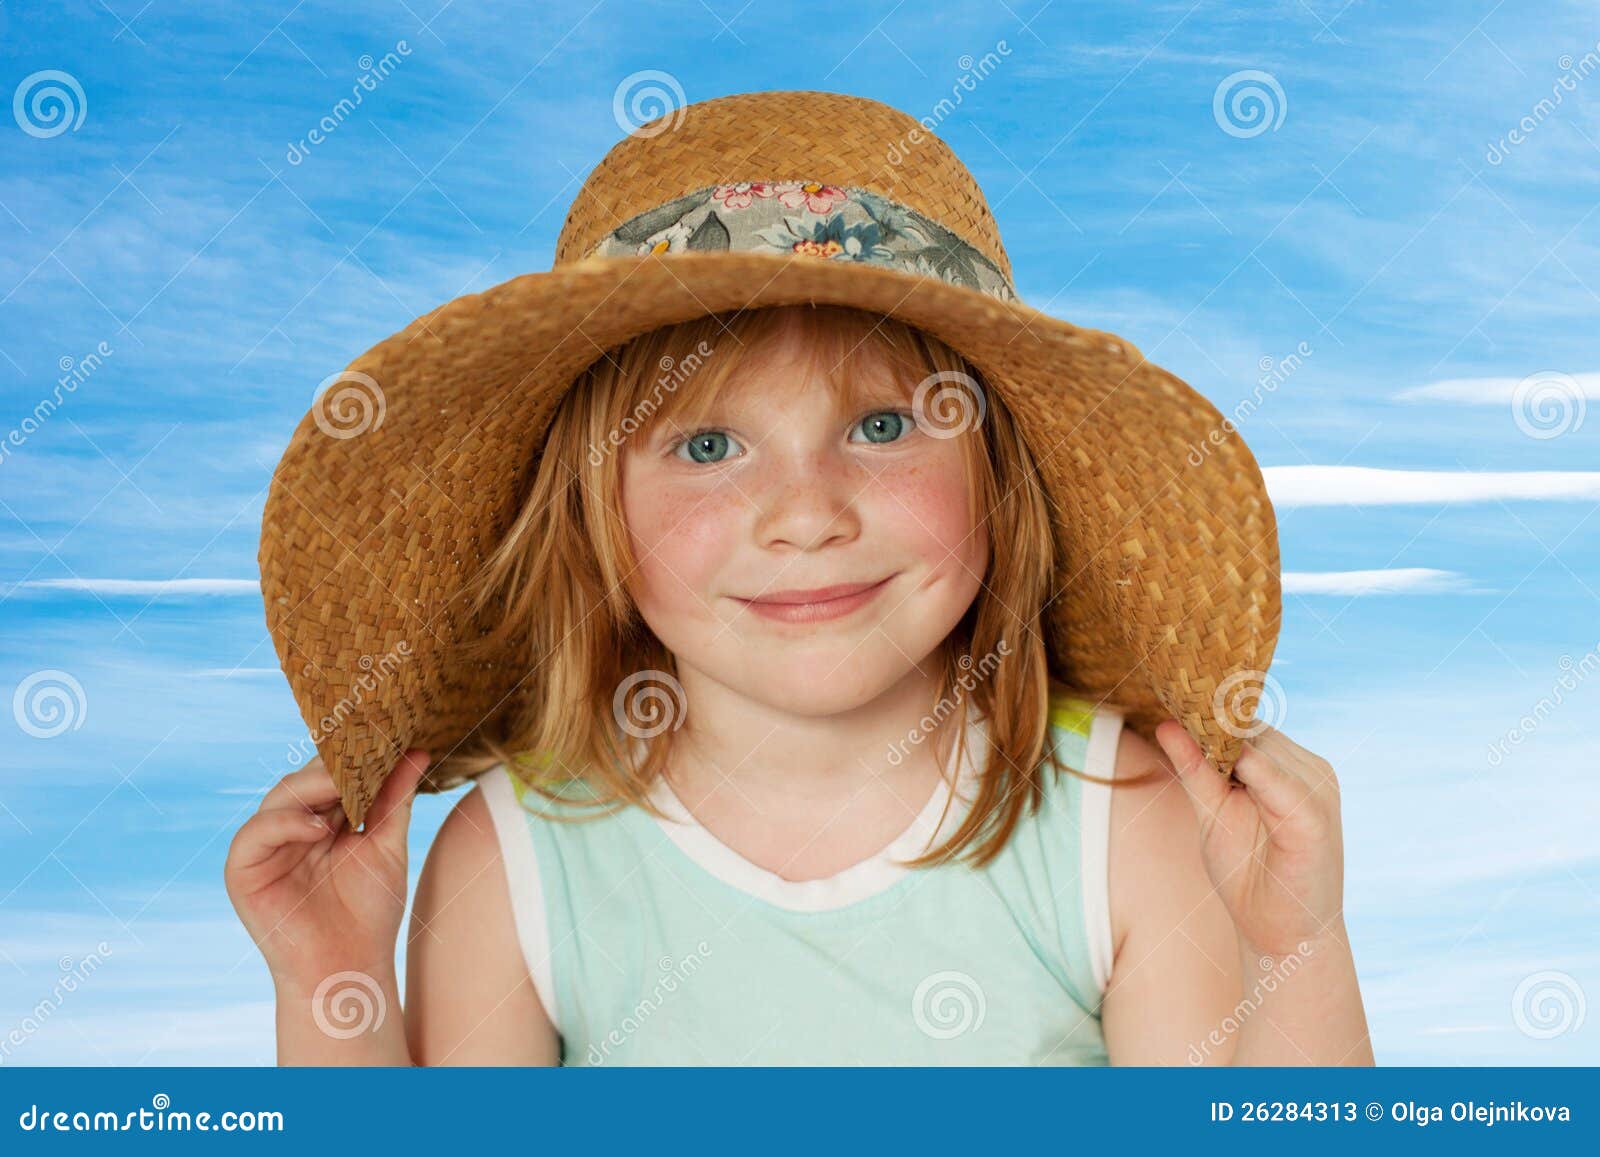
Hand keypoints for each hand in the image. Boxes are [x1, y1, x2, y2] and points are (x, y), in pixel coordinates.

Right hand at [224, 750, 430, 993]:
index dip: (351, 758)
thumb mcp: (387, 846)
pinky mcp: (243, 871)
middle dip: (333, 767)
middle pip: (303, 780)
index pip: (329, 776)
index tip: (383, 739)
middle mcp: (290, 827)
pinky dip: (285, 824)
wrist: (350, 967)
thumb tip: (420, 752)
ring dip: (312, 788)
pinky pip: (255, 833)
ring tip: (345, 787)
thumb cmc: (369, 912)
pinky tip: (320, 829)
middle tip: (364, 755)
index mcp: (320, 819)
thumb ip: (396, 800)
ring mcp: (265, 847)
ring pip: (279, 798)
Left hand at [1154, 721, 1344, 957]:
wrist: (1280, 935)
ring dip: (1229, 747)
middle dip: (1214, 728)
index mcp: (1288, 765)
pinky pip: (1282, 785)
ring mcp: (1317, 792)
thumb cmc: (1248, 873)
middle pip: (1255, 730)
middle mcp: (1309, 770)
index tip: (1171, 696)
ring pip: (1265, 748)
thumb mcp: (1212, 812)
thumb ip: (1194, 769)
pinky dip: (1255, 772)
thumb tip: (1165, 724)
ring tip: (1193, 744)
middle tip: (1174, 709)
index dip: (1210, 716)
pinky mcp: (1315, 821)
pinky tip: (1232, 767)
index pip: (1248, 723)